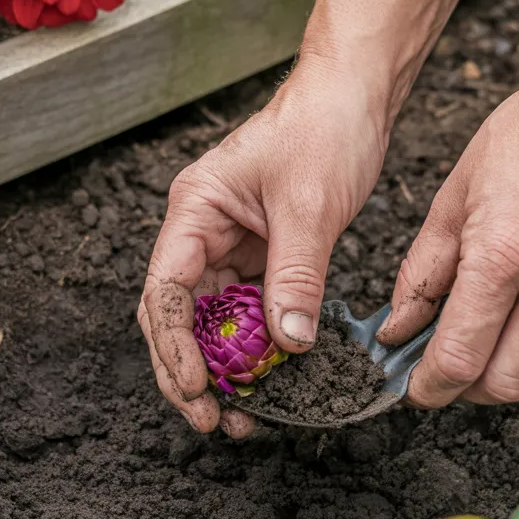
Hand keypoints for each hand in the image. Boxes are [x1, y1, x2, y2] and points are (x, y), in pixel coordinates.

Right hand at [139, 56, 388, 436]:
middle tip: (214, 421)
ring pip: (211, 321)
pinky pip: (248, 310)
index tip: (198, 390)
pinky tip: (269, 378)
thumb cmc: (323, 129)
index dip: (174, 348)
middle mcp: (201, 230)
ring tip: (242, 416)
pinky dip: (256, 347)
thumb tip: (288, 345)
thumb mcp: (309, 207)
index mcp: (194, 210)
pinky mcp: (260, 255)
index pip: (165, 291)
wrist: (353, 97)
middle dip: (190, 372)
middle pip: (177, 316)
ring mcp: (229, 245)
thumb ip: (295, 277)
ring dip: (223, 368)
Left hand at [378, 0, 518, 406]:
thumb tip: (397, 325)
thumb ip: (424, 269)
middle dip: (463, 388)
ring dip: (508, 377)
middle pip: (502, 384)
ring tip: (486, 349)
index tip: (413, 386)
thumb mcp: (456, 193)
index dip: (427, 387)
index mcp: (502, 255)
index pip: (458, 359)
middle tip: (443, 367)